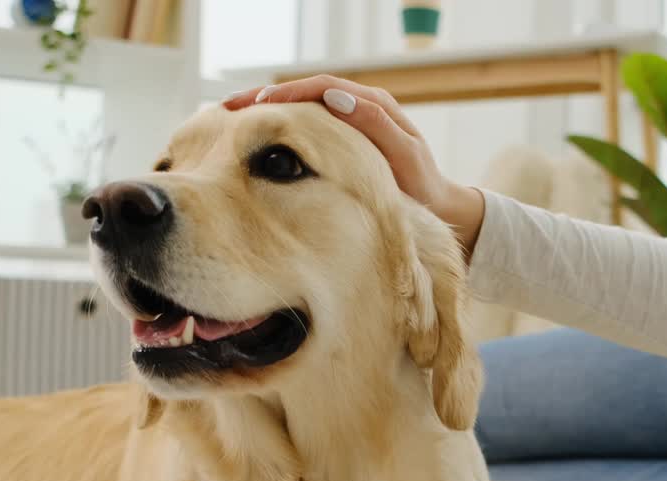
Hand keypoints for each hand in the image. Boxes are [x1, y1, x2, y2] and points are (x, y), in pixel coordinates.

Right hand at [223, 76, 485, 258]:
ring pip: (301, 109)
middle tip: (229, 106)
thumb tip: (336, 99)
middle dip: (265, 97)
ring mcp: (349, 123)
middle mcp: (359, 107)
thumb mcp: (403, 156)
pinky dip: (279, 127)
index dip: (287, 93)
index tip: (257, 103)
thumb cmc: (422, 185)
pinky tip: (255, 136)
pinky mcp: (342, 141)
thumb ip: (375, 126)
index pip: (321, 88)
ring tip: (231, 116)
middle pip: (304, 92)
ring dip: (267, 111)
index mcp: (372, 105)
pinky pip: (307, 126)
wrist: (437, 205)